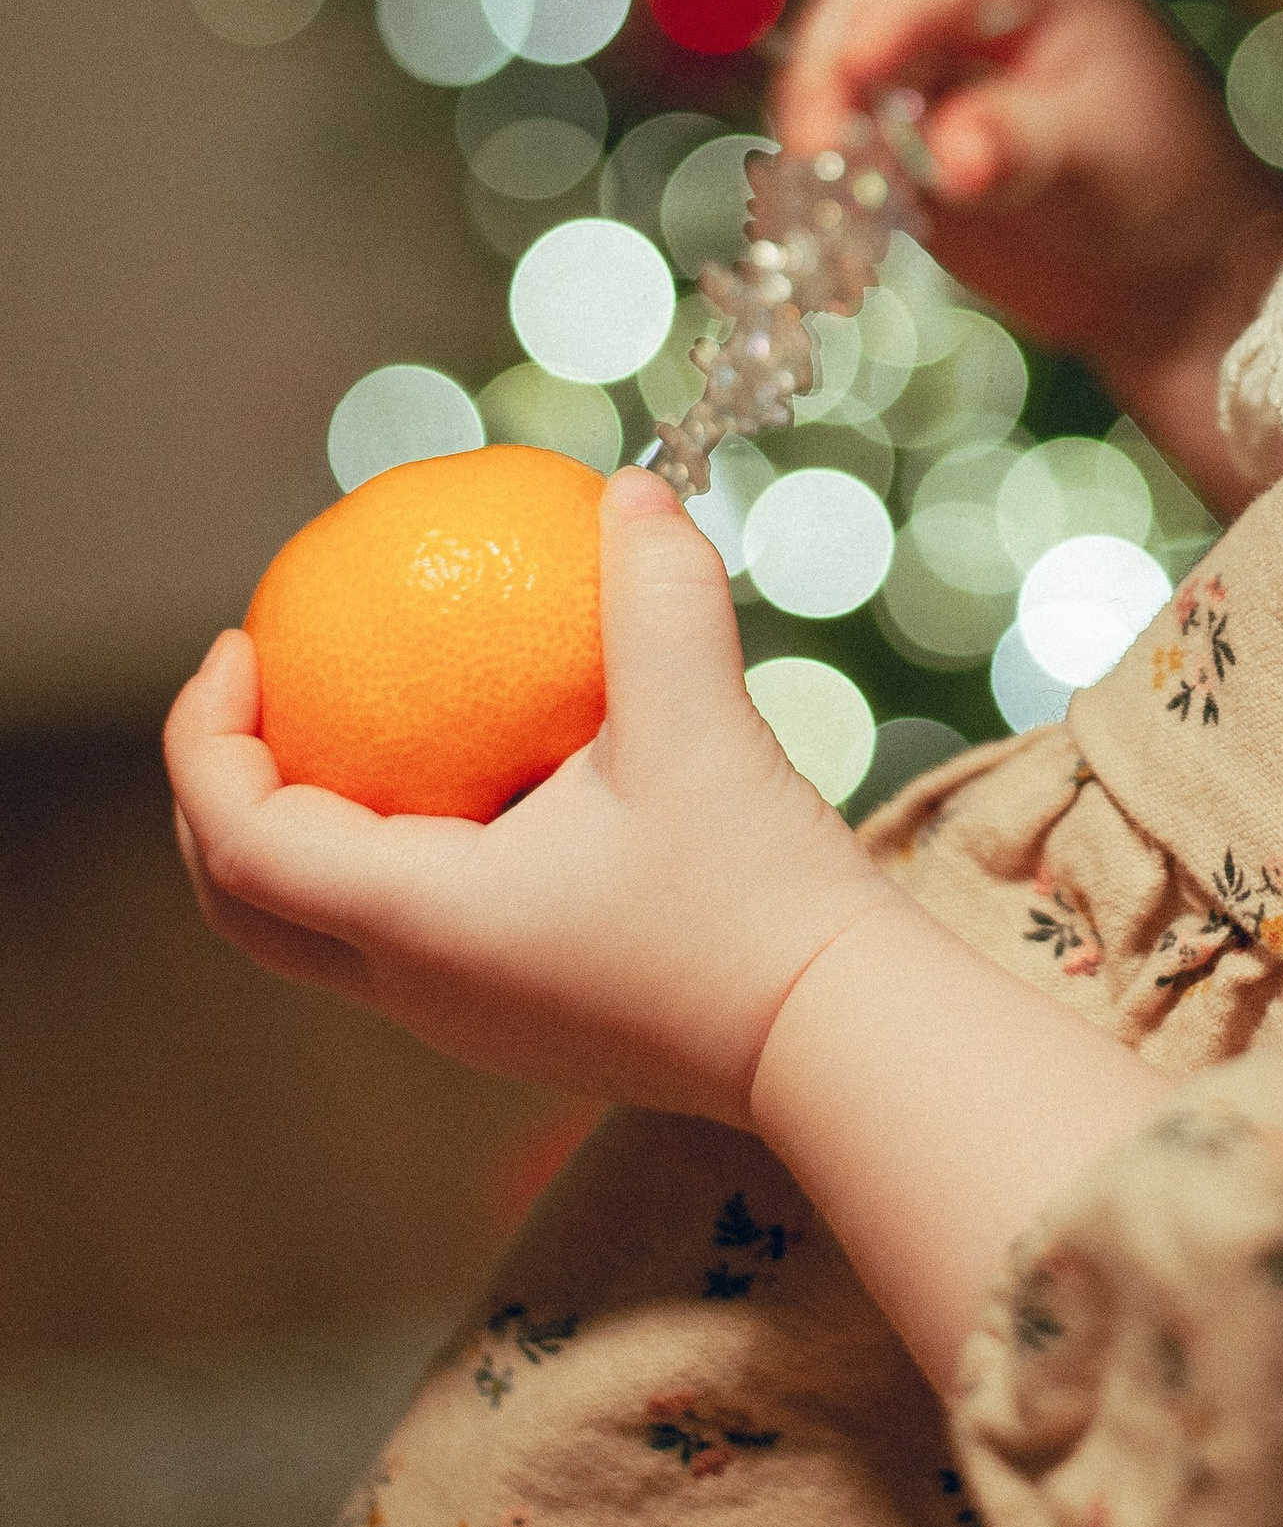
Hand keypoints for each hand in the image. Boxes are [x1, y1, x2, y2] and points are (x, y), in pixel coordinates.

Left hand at [170, 471, 885, 1124]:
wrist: (833, 1037)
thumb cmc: (756, 896)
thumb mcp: (701, 724)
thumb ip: (656, 595)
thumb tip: (626, 490)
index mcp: (422, 924)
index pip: (242, 844)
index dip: (204, 742)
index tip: (243, 644)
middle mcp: (419, 989)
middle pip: (247, 910)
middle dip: (218, 798)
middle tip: (260, 691)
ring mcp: (466, 1018)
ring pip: (321, 930)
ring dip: (302, 829)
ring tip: (350, 720)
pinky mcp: (519, 1019)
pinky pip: (406, 931)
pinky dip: (388, 852)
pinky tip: (478, 770)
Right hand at [772, 0, 1282, 513]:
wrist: (1171, 273)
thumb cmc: (1166, 187)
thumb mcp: (1100, 158)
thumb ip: (1020, 146)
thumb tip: (954, 156)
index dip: (883, 21)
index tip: (853, 78)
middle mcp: (963, 0)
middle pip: (856, 11)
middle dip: (826, 77)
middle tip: (817, 153)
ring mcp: (924, 65)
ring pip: (831, 77)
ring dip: (816, 134)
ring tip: (825, 201)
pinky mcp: (896, 134)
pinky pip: (835, 143)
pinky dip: (823, 177)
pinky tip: (833, 223)